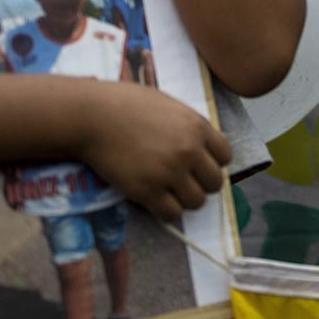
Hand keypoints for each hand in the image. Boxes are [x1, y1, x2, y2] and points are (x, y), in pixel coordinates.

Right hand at [78, 82, 230, 220]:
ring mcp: (169, 173)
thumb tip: (202, 147)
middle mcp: (189, 151)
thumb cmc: (127, 104)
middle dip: (202, 183)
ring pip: (197, 202)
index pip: (225, 156)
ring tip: (170, 192)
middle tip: (185, 181)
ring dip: (185, 199)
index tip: (200, 165)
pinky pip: (172, 214)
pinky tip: (157, 201)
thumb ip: (189, 127)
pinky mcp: (147, 191)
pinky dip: (167, 211)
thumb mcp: (169, 106)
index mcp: (198, 126)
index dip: (213, 163)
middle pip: (215, 183)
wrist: (93, 116)